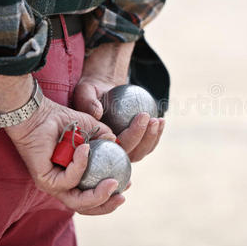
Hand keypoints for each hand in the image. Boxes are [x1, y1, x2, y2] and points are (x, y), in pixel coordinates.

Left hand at [5, 96, 125, 214]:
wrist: (38, 115)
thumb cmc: (62, 120)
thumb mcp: (91, 128)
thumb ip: (105, 137)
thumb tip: (117, 143)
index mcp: (74, 177)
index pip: (92, 195)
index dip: (110, 195)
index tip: (127, 183)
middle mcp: (63, 184)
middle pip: (86, 206)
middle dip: (107, 204)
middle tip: (122, 196)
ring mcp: (53, 184)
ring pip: (77, 202)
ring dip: (98, 196)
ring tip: (112, 183)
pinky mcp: (45, 180)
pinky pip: (68, 180)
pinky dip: (80, 165)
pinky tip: (84, 149)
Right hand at [74, 42, 164, 161]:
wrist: (103, 92)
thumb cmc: (91, 92)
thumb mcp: (85, 91)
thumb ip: (87, 101)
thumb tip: (97, 112)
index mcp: (94, 145)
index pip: (110, 148)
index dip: (125, 140)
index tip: (134, 121)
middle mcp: (109, 152)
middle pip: (129, 154)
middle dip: (140, 138)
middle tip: (146, 116)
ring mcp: (124, 150)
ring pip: (140, 152)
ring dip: (151, 138)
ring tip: (157, 120)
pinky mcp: (135, 144)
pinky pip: (148, 144)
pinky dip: (156, 134)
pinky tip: (161, 120)